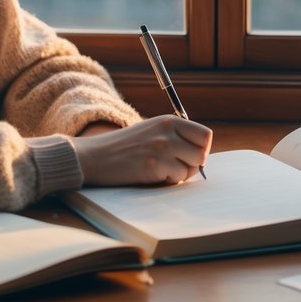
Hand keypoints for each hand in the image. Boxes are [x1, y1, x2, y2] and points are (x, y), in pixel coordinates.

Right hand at [72, 115, 211, 186]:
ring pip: (192, 168)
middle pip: (202, 153)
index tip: (188, 156)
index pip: (205, 135)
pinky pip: (177, 179)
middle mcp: (168, 131)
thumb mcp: (152, 131)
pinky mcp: (154, 165)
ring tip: (160, 170)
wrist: (95, 156)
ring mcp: (162, 147)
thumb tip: (202, 154)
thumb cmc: (124, 147)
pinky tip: (151, 175)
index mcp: (169, 120)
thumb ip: (175, 136)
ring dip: (180, 175)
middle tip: (176, 168)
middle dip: (193, 165)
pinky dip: (168, 181)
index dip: (201, 149)